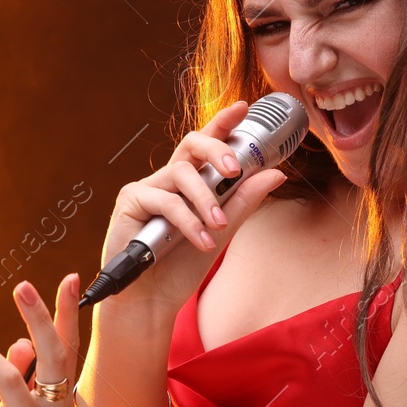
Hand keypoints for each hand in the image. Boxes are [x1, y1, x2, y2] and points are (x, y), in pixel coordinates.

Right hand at [100, 100, 287, 316]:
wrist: (153, 299)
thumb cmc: (182, 265)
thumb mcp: (223, 230)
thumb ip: (244, 200)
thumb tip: (276, 173)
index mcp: (190, 181)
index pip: (207, 144)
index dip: (223, 123)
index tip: (243, 107)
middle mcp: (168, 178)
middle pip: (191, 145)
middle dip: (217, 151)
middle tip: (235, 169)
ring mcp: (147, 187)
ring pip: (181, 174)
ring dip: (206, 200)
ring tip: (219, 227)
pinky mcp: (130, 202)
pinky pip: (165, 201)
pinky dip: (188, 222)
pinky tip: (202, 241)